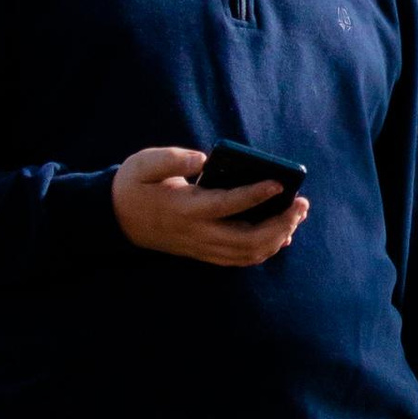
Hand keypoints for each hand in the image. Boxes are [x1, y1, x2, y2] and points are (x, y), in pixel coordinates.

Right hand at [111, 145, 308, 264]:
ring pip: (248, 253)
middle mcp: (197, 233)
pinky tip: (281, 234)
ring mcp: (202, 247)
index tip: (279, 183)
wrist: (115, 219)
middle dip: (281, 223)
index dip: (255, 194)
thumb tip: (205, 159)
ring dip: (278, 237)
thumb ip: (174, 159)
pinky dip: (264, 249)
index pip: (227, 204)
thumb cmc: (135, 185)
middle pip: (247, 239)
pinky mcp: (204, 253)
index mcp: (185, 208)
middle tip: (302, 203)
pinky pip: (240, 259)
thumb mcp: (145, 163)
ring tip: (297, 215)